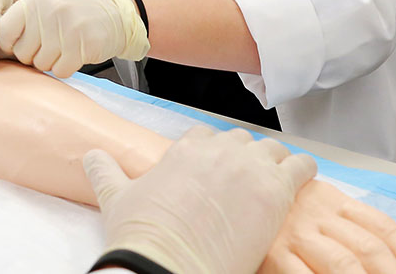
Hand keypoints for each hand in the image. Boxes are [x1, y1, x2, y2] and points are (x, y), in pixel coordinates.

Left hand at [0, 0, 148, 77]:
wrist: (116, 15)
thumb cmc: (75, 14)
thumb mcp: (47, 5)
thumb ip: (23, 21)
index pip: (4, 30)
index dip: (9, 44)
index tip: (21, 45)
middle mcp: (50, 10)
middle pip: (22, 52)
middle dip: (34, 56)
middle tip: (50, 47)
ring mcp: (67, 27)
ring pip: (41, 64)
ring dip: (51, 62)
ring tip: (65, 47)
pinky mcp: (83, 45)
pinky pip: (60, 70)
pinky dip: (66, 68)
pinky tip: (75, 54)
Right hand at [85, 126, 316, 273]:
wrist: (167, 264)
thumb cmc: (143, 237)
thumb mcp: (116, 197)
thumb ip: (106, 171)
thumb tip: (92, 157)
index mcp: (185, 149)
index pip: (206, 135)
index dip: (211, 152)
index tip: (213, 167)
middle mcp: (220, 151)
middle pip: (241, 140)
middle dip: (243, 156)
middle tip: (244, 180)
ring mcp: (250, 168)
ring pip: (273, 150)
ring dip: (274, 162)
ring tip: (275, 180)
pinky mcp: (276, 191)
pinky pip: (301, 167)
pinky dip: (304, 172)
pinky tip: (302, 182)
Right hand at [258, 181, 395, 273]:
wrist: (229, 192)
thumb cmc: (278, 211)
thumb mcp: (317, 208)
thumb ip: (347, 226)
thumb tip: (390, 257)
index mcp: (337, 203)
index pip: (385, 230)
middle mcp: (320, 215)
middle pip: (369, 250)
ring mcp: (295, 235)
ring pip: (342, 264)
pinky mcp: (272, 252)